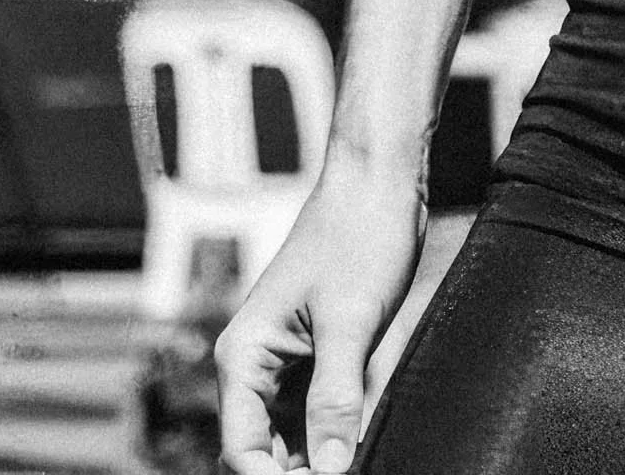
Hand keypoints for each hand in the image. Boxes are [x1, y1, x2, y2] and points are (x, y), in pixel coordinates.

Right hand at [215, 157, 426, 472]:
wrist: (380, 180)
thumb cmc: (359, 235)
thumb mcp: (350, 322)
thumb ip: (335, 399)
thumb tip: (330, 471)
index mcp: (244, 357)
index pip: (243, 452)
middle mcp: (256, 366)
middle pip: (265, 453)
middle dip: (300, 473)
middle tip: (349, 472)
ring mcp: (287, 363)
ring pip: (293, 439)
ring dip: (319, 459)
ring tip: (358, 461)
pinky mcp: (318, 356)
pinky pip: (318, 414)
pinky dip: (336, 434)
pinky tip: (362, 444)